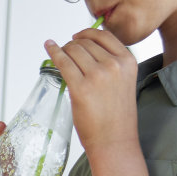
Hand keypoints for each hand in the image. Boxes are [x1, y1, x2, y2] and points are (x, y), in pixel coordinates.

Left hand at [43, 26, 138, 156]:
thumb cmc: (116, 116)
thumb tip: (85, 49)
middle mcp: (114, 65)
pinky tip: (48, 47)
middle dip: (73, 45)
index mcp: (128, 61)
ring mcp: (97, 76)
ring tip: (59, 55)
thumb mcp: (123, 82)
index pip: (104, 36)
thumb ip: (111, 64)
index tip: (77, 37)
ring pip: (73, 50)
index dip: (87, 34)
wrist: (114, 141)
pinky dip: (53, 51)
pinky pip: (62, 62)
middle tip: (66, 52)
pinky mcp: (80, 88)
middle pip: (86, 42)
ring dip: (63, 49)